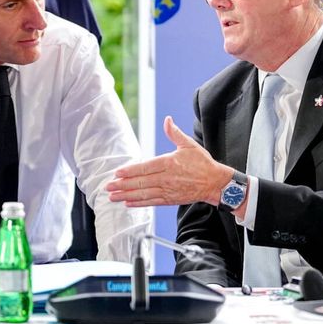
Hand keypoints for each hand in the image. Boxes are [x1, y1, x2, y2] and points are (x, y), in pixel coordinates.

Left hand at [104, 116, 232, 207]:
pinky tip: (128, 203)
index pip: (145, 167)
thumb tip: (167, 120)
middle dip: (122, 185)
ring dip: (126, 195)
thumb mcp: (189, 145)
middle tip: (108, 187)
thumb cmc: (202, 163)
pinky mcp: (170, 199)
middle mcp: (166, 178)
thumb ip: (175, 133)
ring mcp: (168, 190)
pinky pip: (151, 202)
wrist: (215, 183)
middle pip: (140, 182)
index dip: (129, 171)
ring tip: (113, 197)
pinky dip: (139, 203)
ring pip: (143, 194)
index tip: (117, 173)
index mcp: (169, 163)